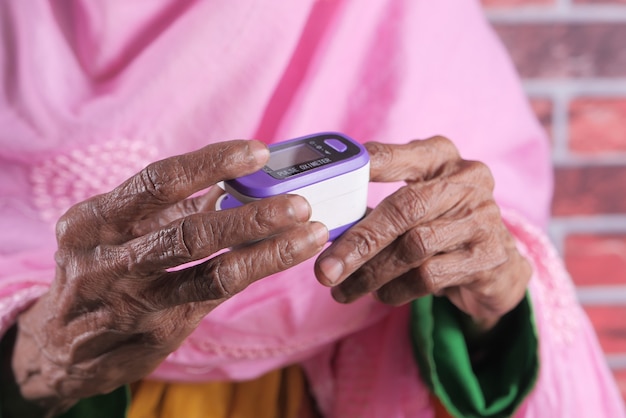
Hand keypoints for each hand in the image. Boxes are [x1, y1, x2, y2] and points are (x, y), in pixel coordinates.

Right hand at [12, 140, 327, 413]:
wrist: (61, 346)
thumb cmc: (103, 272)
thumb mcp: (120, 232)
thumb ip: (171, 207)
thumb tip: (234, 177)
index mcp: (93, 220)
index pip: (158, 181)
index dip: (212, 163)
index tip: (258, 152)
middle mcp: (105, 259)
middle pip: (189, 229)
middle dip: (252, 214)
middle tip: (299, 202)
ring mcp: (131, 300)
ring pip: (209, 269)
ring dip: (268, 249)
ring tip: (311, 232)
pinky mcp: (156, 328)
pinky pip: (215, 294)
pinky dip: (255, 271)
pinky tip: (285, 256)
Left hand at [314, 136, 530, 330]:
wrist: (497, 265)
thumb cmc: (441, 225)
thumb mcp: (415, 203)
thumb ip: (376, 204)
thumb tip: (324, 226)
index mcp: (440, 157)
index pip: (397, 155)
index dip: (365, 167)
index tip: (331, 183)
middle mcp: (466, 180)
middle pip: (404, 207)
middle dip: (360, 241)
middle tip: (325, 270)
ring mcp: (482, 218)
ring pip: (415, 246)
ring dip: (372, 273)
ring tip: (343, 289)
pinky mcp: (488, 256)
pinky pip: (430, 275)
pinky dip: (397, 289)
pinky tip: (380, 294)